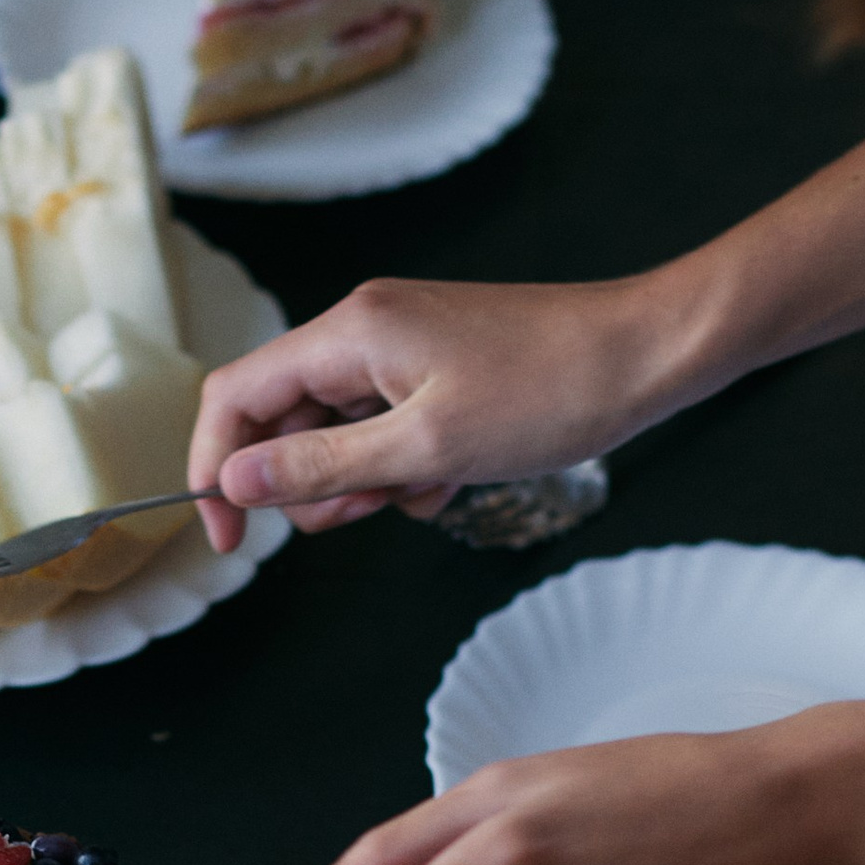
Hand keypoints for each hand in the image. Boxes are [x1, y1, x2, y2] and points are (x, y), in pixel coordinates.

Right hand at [192, 267, 702, 550]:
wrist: (648, 354)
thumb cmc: (550, 391)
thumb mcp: (425, 447)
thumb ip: (319, 466)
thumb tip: (232, 481)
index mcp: (349, 332)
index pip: (234, 396)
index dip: (216, 468)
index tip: (229, 536)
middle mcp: (364, 328)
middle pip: (281, 418)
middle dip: (309, 482)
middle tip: (366, 511)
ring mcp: (401, 346)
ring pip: (335, 432)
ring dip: (363, 480)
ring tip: (424, 488)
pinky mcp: (435, 366)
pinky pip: (384, 428)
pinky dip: (405, 465)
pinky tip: (453, 475)